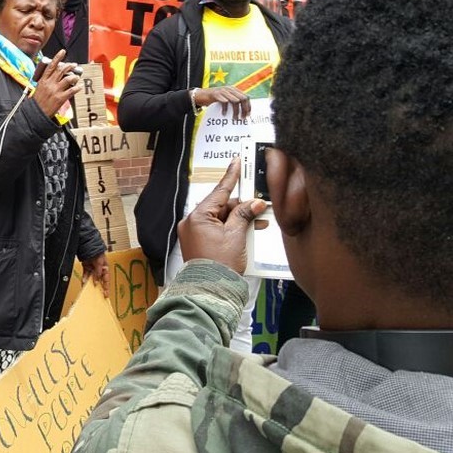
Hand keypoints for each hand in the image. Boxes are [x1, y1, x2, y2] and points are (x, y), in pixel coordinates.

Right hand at [32, 49, 82, 115]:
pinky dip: (77, 88)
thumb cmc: (37, 102)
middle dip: (69, 66)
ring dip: (74, 77)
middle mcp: (49, 84)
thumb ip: (46, 81)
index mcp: (43, 80)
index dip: (57, 57)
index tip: (63, 52)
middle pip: (61, 70)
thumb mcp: (38, 88)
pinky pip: (71, 91)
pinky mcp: (60, 98)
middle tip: (74, 65)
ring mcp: (55, 91)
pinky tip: (79, 87)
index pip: (51, 66)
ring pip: (68, 79)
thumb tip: (53, 76)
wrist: (36, 114)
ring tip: (76, 77)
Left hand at [81, 253, 110, 297]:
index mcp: (105, 268)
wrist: (89, 245)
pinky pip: (85, 275)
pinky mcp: (86, 267)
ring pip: (91, 278)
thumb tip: (96, 282)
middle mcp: (99, 269)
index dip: (106, 287)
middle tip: (97, 295)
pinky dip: (84, 278)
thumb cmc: (97, 253)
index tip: (106, 294)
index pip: (106, 280)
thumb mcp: (100, 263)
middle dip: (97, 287)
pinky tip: (83, 283)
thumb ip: (98, 273)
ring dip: (89, 284)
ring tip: (88, 290)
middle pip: (99, 280)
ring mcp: (92, 268)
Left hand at [177, 158, 264, 272]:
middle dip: (242, 207)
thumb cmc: (220, 265)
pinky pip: (217, 229)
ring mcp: (194, 234)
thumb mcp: (236, 236)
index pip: (219, 192)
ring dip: (240, 219)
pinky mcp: (199, 243)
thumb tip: (255, 203)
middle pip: (222, 207)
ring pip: (222, 219)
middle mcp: (192, 223)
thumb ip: (245, 215)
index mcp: (197, 217)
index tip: (236, 162)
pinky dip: (232, 229)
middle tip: (260, 204)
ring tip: (259, 221)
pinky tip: (248, 231)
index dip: (231, 177)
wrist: (211, 290)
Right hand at [191, 86, 250, 120]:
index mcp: (233, 90)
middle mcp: (229, 89)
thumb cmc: (213, 100)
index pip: (246, 97)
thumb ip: (233, 101)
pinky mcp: (216, 94)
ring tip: (234, 118)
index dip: (248, 106)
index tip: (248, 115)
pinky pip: (225, 102)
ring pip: (235, 101)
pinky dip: (225, 109)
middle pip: (243, 98)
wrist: (199, 96)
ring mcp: (223, 91)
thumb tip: (242, 112)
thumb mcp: (225, 99)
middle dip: (244, 109)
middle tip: (242, 118)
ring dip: (236, 111)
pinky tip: (223, 114)